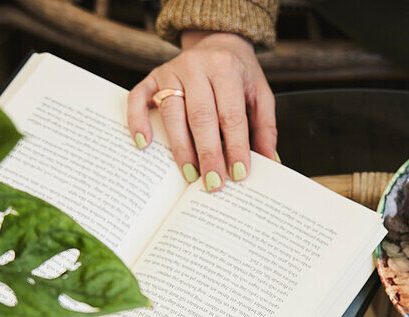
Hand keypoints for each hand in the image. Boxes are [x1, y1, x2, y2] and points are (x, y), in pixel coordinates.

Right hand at [127, 30, 275, 190]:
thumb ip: (264, 128)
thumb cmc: (239, 75)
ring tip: (190, 175)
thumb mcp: (260, 94)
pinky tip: (144, 144)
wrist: (217, 42)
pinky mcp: (152, 77)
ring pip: (172, 112)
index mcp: (226, 69)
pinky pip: (138, 98)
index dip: (235, 146)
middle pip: (201, 116)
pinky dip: (137, 121)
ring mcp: (170, 71)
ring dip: (180, 148)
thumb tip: (270, 163)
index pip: (231, 115)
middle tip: (214, 183)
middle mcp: (196, 67)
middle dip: (208, 153)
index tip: (238, 174)